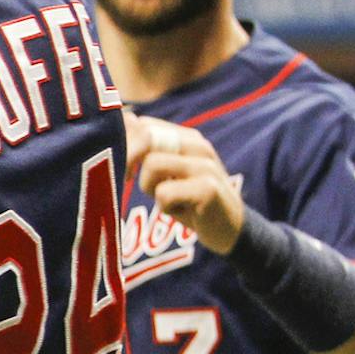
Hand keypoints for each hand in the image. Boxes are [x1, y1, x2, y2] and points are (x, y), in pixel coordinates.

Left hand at [126, 113, 245, 254]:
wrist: (231, 229)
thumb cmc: (190, 201)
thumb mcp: (168, 173)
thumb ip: (148, 151)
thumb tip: (123, 123)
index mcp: (186, 138)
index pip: (143, 124)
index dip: (123, 145)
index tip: (122, 169)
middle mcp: (198, 145)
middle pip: (146, 136)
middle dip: (127, 162)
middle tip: (127, 182)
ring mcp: (205, 165)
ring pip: (152, 165)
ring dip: (149, 188)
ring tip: (167, 200)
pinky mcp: (208, 189)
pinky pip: (164, 193)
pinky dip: (165, 208)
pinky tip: (182, 213)